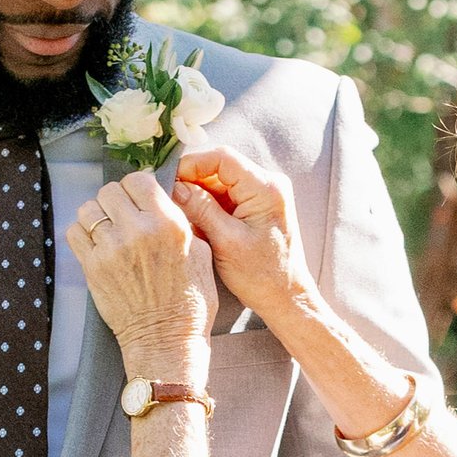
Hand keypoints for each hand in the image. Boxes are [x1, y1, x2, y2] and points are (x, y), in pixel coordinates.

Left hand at [65, 171, 215, 376]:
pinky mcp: (92, 268)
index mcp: (168, 224)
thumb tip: (164, 200)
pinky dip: (83, 234)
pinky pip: (75, 233)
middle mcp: (137, 232)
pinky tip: (97, 245)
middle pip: (110, 191)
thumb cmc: (189, 303)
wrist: (166, 342)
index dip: (137, 187)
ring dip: (97, 216)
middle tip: (123, 216)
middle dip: (116, 201)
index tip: (138, 199)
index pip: (139, 180)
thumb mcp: (201, 254)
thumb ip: (181, 222)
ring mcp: (111, 249)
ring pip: (89, 209)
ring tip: (108, 231)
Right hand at [173, 144, 318, 337]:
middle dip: (193, 182)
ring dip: (199, 196)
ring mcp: (263, 195)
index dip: (192, 164)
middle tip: (169, 198)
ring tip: (182, 214)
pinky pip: (226, 197)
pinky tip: (197, 223)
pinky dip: (208, 206)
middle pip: (220, 168)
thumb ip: (200, 209)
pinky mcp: (256, 207)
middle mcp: (268, 184)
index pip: (222, 158)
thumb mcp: (226, 242)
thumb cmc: (263, 276)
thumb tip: (174, 186)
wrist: (286, 297)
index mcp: (266, 188)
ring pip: (220, 182)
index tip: (169, 179)